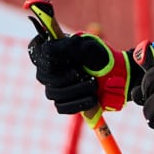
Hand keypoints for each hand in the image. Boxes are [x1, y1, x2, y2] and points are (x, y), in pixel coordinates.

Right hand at [27, 31, 141, 114]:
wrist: (117, 76)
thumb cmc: (100, 57)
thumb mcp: (87, 46)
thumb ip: (67, 46)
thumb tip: (46, 49)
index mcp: (51, 51)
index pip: (36, 53)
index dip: (49, 59)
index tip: (68, 59)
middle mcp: (48, 69)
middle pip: (44, 77)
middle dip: (67, 76)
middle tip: (83, 72)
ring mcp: (55, 87)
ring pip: (53, 94)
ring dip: (76, 90)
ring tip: (93, 84)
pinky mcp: (64, 102)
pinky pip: (62, 107)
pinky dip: (79, 103)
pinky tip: (92, 98)